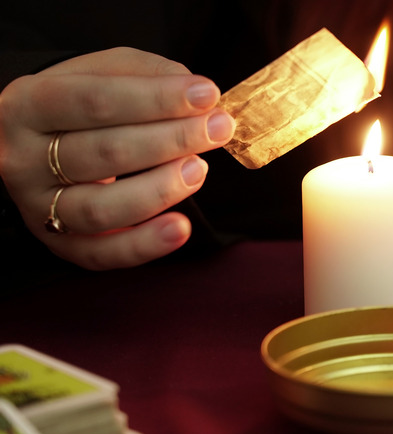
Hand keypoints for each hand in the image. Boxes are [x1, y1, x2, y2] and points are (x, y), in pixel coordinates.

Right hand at [0, 47, 235, 269]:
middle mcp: (24, 158)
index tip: (207, 95)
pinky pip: (102, 254)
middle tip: (219, 129)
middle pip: (103, 153)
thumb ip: (148, 75)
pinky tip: (182, 227)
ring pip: (101, 208)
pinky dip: (145, 245)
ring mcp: (38, 206)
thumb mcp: (105, 72)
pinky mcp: (59, 243)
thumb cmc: (84, 105)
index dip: (156, 98)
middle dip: (172, 140)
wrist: (42, 141)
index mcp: (29, 104)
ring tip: (200, 168)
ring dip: (160, 190)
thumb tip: (197, 95)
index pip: (94, 100)